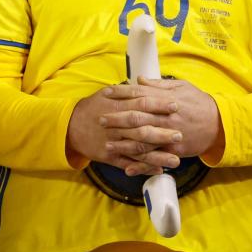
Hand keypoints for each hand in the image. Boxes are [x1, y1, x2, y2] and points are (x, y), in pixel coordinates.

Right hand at [66, 84, 181, 175]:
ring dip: (157, 155)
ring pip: (138, 150)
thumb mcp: (105, 94)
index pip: (140, 104)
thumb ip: (126, 90)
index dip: (158, 104)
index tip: (175, 105)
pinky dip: (144, 167)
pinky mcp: (110, 157)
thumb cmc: (91, 108)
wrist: (70, 127)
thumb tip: (144, 82)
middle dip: (162, 132)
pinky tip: (158, 169)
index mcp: (116, 107)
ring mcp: (113, 142)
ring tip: (176, 159)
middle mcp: (115, 126)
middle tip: (180, 134)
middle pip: (142, 129)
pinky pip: (129, 163)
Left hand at [101, 78, 222, 168]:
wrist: (220, 124)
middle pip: (137, 117)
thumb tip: (138, 80)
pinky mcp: (174, 150)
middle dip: (117, 118)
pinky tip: (127, 168)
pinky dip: (141, 165)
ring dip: (124, 144)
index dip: (121, 94)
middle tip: (100, 119)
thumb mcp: (181, 86)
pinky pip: (155, 158)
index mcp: (166, 99)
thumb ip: (158, 85)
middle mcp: (165, 117)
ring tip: (107, 145)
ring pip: (143, 140)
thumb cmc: (199, 102)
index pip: (138, 95)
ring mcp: (169, 135)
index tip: (106, 93)